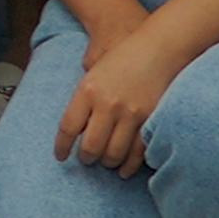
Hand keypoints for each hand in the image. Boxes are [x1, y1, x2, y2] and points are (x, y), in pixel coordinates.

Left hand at [56, 21, 180, 176]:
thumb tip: (76, 130)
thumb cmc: (122, 58)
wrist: (158, 48)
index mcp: (87, 90)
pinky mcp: (151, 120)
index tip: (60, 156)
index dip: (62, 147)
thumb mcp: (93, 73)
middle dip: (86, 158)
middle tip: (86, 160)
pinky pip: (138, 151)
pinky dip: (130, 164)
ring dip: (108, 162)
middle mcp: (107, 104)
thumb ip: (84, 99)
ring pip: (114, 153)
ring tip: (105, 162)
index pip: (68, 127)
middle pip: (90, 146)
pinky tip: (125, 169)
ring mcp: (131, 113)